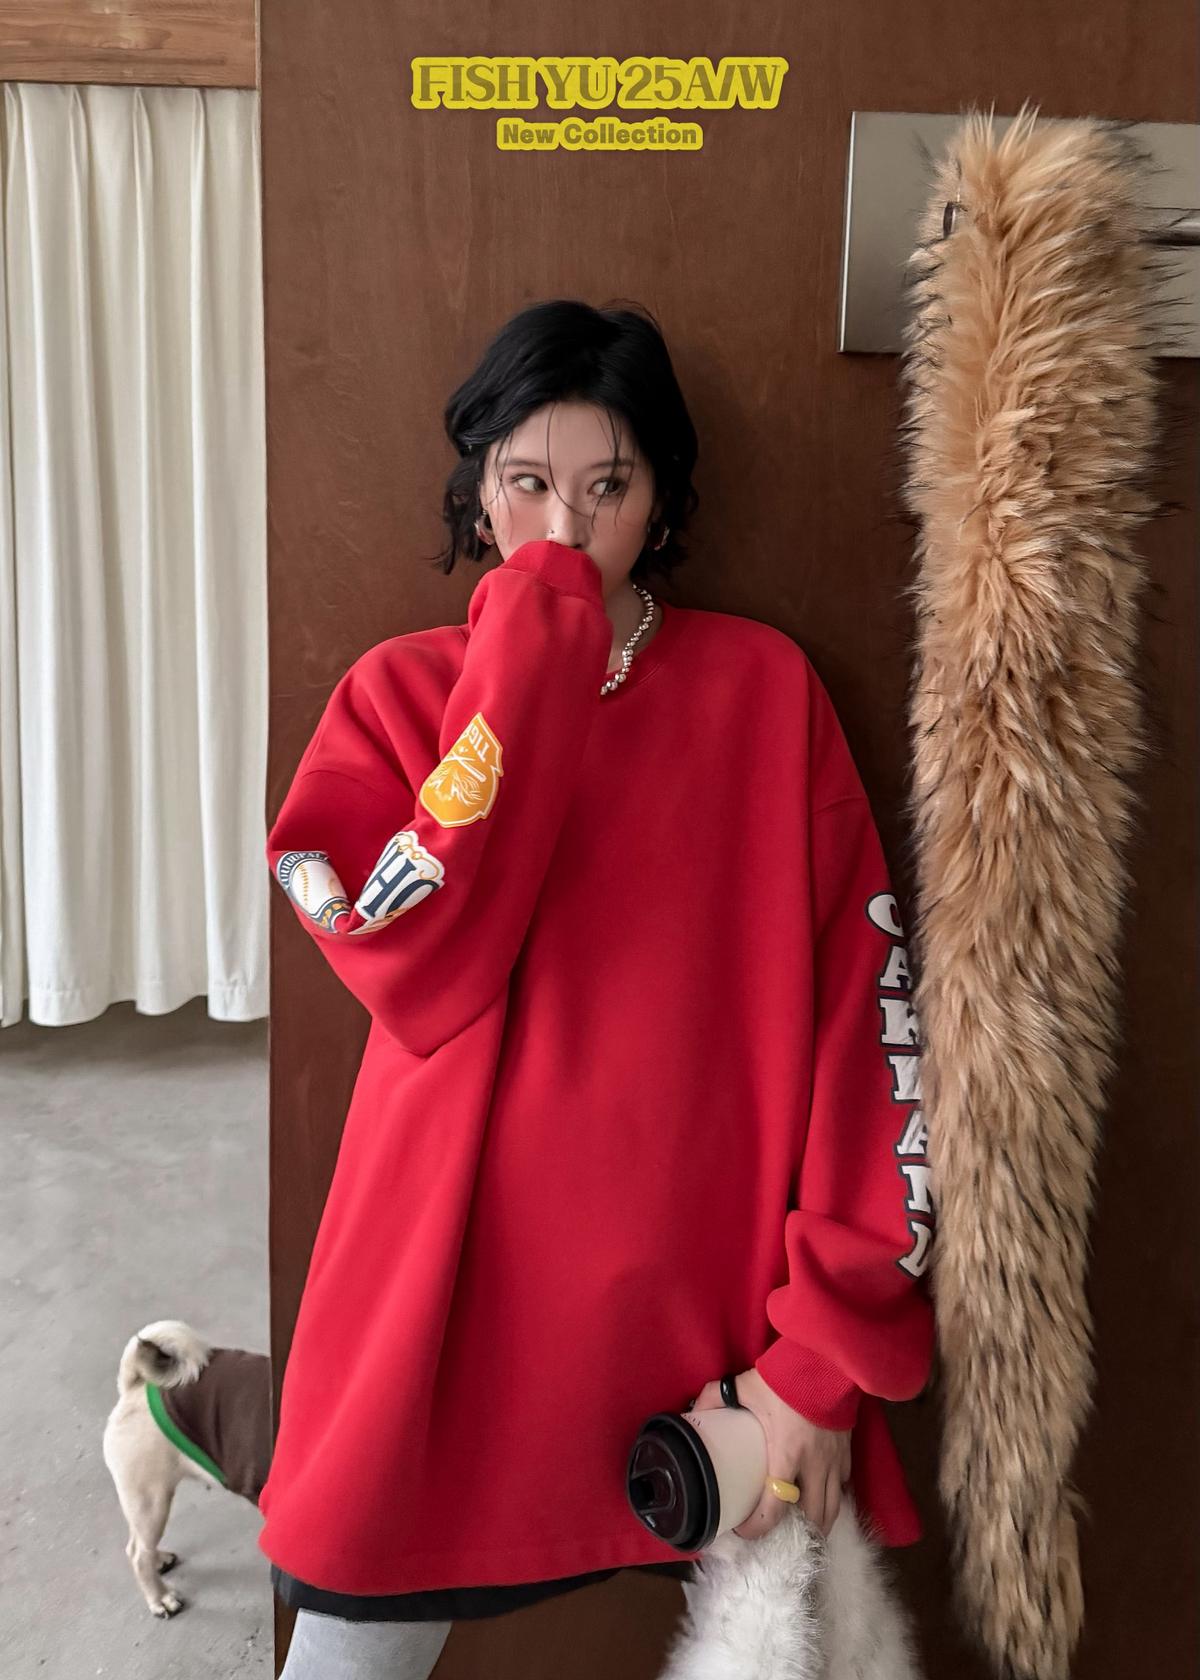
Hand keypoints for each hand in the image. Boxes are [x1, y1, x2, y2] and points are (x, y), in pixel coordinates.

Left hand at [687, 1367, 851, 1539]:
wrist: (826, 1359)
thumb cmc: (785, 1376)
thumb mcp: (744, 1386)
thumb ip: (716, 1397)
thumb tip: (692, 1411)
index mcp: (786, 1455)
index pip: (775, 1508)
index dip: (758, 1528)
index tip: (743, 1530)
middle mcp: (814, 1465)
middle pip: (811, 1517)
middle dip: (796, 1532)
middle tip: (777, 1533)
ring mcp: (835, 1460)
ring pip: (833, 1507)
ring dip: (818, 1522)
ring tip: (804, 1529)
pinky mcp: (848, 1450)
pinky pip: (843, 1484)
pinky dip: (832, 1496)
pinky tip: (822, 1496)